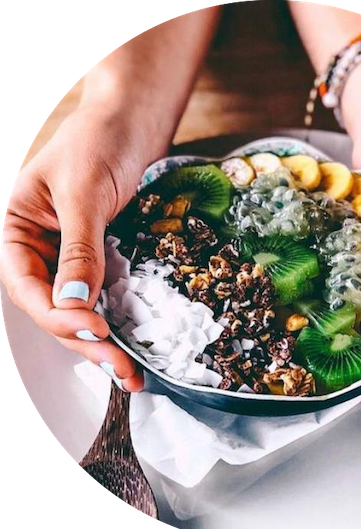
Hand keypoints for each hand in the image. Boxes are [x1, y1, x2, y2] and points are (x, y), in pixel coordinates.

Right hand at [1, 102, 164, 390]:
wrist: (135, 117)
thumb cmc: (101, 139)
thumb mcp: (83, 192)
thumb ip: (79, 249)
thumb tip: (74, 304)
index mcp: (17, 229)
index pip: (27, 285)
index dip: (57, 315)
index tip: (93, 330)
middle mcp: (41, 246)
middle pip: (55, 306)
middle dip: (86, 340)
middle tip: (121, 369)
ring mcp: (73, 252)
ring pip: (79, 305)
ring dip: (102, 338)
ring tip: (130, 370)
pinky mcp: (104, 252)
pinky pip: (105, 291)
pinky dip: (117, 315)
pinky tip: (132, 339)